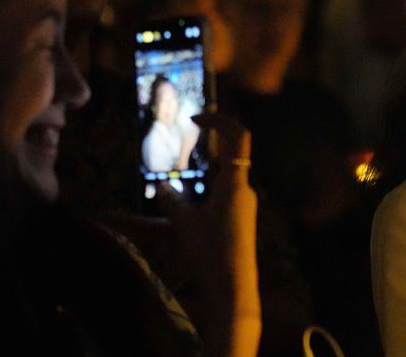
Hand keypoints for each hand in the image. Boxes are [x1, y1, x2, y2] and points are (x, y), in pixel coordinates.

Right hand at [159, 113, 259, 356]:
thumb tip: (162, 187)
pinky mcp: (237, 220)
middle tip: (174, 150)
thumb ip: (172, 200)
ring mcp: (242, 205)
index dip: (220, 121)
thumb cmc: (211, 250)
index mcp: (235, 182)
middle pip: (224, 158)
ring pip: (217, 180)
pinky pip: (216, 200)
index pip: (238, 136)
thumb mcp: (184, 223)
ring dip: (195, 178)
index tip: (196, 118)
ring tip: (166, 184)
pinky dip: (197, 199)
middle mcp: (242, 189)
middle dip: (200, 152)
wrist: (233, 286)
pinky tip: (173, 212)